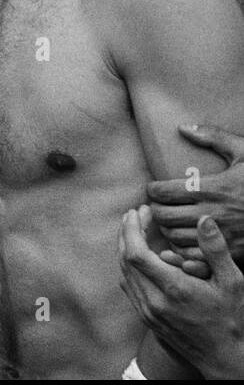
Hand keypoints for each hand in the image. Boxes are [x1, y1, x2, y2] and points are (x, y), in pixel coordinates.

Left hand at [120, 206, 243, 378]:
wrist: (223, 356)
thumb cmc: (231, 318)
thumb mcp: (232, 282)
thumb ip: (216, 250)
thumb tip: (204, 220)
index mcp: (174, 289)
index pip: (136, 253)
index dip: (132, 229)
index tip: (138, 211)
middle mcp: (154, 301)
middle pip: (125, 259)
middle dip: (127, 233)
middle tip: (136, 215)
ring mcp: (147, 311)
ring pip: (124, 272)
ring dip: (125, 247)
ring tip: (135, 229)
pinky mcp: (146, 317)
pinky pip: (128, 286)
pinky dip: (128, 266)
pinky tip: (137, 254)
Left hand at [147, 124, 243, 269]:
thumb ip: (213, 137)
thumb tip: (182, 127)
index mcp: (213, 188)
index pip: (163, 191)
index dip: (152, 190)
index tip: (154, 189)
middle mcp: (213, 213)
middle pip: (164, 216)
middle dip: (155, 210)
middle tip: (157, 206)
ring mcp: (221, 235)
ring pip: (174, 238)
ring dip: (166, 230)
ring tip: (168, 222)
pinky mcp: (231, 252)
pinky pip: (194, 256)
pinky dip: (183, 250)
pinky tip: (185, 240)